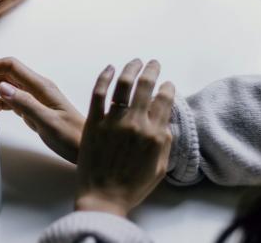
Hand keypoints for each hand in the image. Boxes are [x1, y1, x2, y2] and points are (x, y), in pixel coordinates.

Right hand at [0, 57, 83, 162]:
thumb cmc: (71, 137)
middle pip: (6, 74)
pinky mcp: (36, 109)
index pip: (10, 66)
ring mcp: (36, 98)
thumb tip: (1, 86)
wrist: (87, 148)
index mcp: (41, 86)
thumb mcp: (47, 122)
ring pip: (8, 85)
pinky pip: (13, 100)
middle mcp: (38, 88)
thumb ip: (25, 104)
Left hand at [75, 59, 174, 216]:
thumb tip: (166, 123)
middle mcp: (136, 123)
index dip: (167, 88)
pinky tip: (110, 68)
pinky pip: (99, 93)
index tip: (167, 84)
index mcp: (155, 134)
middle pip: (146, 86)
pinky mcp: (93, 122)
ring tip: (135, 61)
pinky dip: (104, 77)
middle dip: (152, 70)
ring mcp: (113, 121)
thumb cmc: (132, 187)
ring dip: (131, 68)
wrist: (103, 198)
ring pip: (124, 85)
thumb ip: (165, 143)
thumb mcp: (159, 168)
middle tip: (153, 63)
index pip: (165, 101)